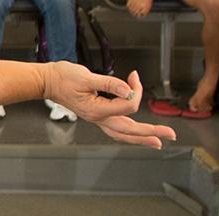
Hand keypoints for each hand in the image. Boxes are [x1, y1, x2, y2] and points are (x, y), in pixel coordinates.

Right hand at [42, 67, 173, 147]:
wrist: (47, 81)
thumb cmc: (63, 77)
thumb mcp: (85, 76)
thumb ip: (109, 83)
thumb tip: (128, 89)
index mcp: (97, 110)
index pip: (127, 105)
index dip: (135, 90)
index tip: (134, 76)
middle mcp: (98, 118)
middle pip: (130, 130)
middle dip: (152, 132)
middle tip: (170, 134)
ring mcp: (97, 119)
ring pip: (124, 134)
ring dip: (142, 138)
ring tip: (158, 142)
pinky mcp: (96, 115)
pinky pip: (116, 129)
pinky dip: (129, 133)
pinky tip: (136, 134)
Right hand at [126, 0, 154, 17]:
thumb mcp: (149, 6)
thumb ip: (144, 12)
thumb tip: (139, 17)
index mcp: (143, 6)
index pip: (138, 14)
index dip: (138, 15)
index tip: (138, 15)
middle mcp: (138, 3)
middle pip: (134, 12)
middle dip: (134, 13)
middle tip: (135, 13)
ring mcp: (134, 0)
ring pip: (130, 9)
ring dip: (131, 10)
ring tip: (133, 10)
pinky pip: (128, 4)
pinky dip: (129, 6)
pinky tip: (131, 7)